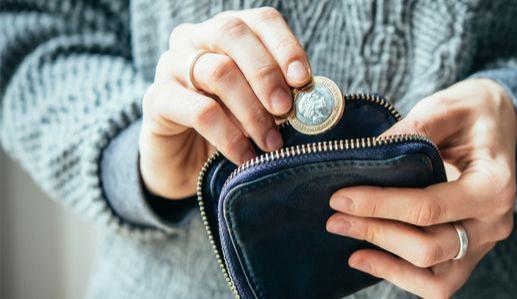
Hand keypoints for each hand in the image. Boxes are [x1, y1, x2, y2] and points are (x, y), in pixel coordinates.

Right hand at [140, 7, 309, 198]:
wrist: (185, 164)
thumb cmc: (231, 127)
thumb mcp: (261, 107)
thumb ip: (282, 95)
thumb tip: (313, 98)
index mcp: (229, 32)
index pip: (261, 20)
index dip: (286, 46)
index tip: (303, 79)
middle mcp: (196, 38)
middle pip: (234, 33)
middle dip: (266, 73)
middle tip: (286, 109)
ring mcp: (171, 65)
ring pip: (218, 71)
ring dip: (252, 111)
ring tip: (271, 142)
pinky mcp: (156, 99)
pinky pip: (199, 111)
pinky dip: (229, 136)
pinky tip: (245, 157)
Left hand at [326, 79, 516, 297]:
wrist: (500, 124)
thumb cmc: (474, 113)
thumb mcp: (447, 108)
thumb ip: (413, 130)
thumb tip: (366, 156)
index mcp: (494, 186)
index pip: (430, 208)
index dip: (380, 206)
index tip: (341, 197)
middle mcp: (494, 223)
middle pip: (429, 248)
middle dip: (376, 232)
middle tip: (335, 216)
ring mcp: (483, 244)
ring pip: (434, 278)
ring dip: (386, 261)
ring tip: (348, 239)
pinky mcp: (469, 253)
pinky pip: (437, 282)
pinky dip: (400, 275)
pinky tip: (366, 257)